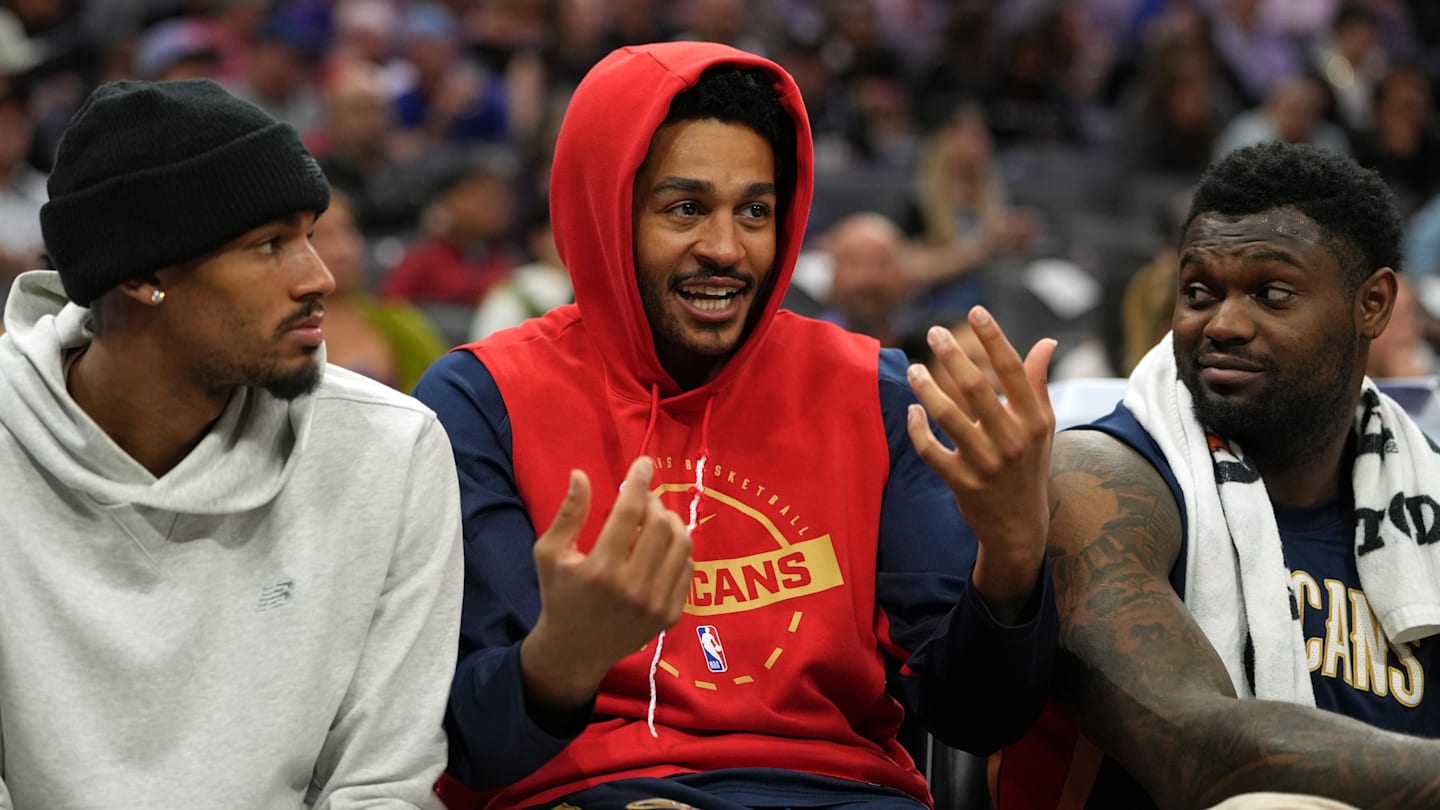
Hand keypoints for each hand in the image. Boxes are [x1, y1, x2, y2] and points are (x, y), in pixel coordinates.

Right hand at [520, 457, 692, 710]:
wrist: (576, 650)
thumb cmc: (559, 595)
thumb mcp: (550, 554)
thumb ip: (568, 514)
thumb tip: (580, 474)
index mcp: (600, 569)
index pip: (629, 512)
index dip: (639, 482)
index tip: (644, 463)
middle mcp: (632, 588)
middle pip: (660, 525)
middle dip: (654, 502)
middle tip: (644, 498)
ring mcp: (656, 604)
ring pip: (681, 544)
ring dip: (672, 522)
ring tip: (656, 518)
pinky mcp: (671, 615)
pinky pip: (687, 568)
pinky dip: (678, 549)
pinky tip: (662, 545)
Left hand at [907, 306, 1055, 621]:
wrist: (1020, 527)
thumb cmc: (1029, 466)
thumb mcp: (1041, 427)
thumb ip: (1037, 384)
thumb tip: (1048, 342)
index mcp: (1034, 421)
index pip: (1013, 371)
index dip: (994, 338)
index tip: (976, 311)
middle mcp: (1012, 440)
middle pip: (977, 389)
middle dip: (953, 356)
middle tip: (935, 332)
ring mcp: (986, 463)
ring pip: (948, 417)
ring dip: (927, 389)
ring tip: (914, 369)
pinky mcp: (962, 483)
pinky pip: (931, 450)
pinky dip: (918, 428)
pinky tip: (912, 411)